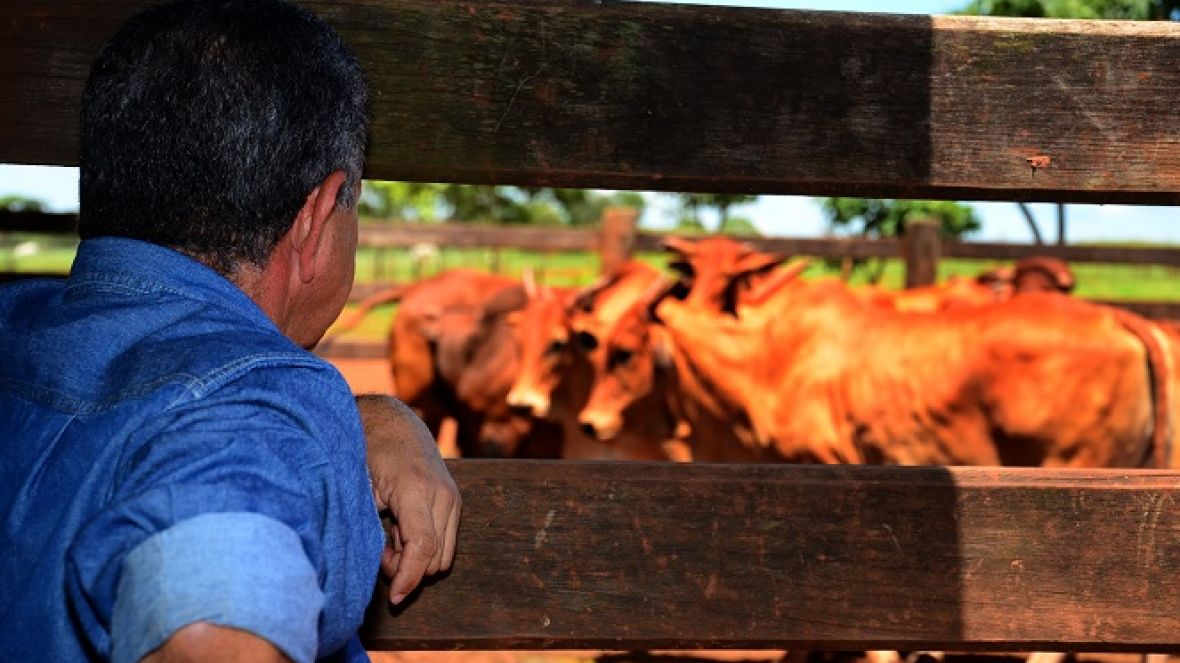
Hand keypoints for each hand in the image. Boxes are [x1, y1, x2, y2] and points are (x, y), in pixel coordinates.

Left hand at [355, 395, 460, 604]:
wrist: (391, 422)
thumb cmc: (367, 453)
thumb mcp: (360, 490)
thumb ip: (370, 529)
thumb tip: (381, 567)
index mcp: (416, 490)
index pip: (422, 548)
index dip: (408, 578)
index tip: (394, 598)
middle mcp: (442, 495)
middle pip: (434, 559)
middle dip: (407, 568)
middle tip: (380, 549)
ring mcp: (452, 498)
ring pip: (444, 556)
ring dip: (417, 559)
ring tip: (390, 538)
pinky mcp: (455, 501)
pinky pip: (446, 543)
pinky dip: (425, 547)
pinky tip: (401, 530)